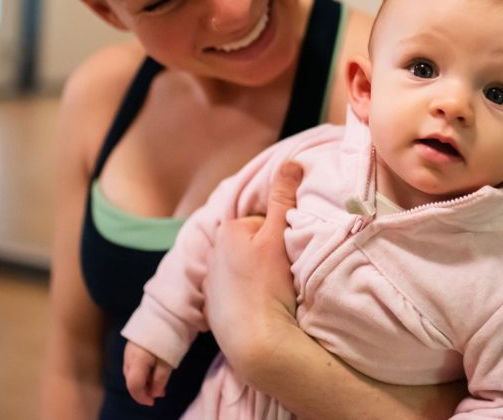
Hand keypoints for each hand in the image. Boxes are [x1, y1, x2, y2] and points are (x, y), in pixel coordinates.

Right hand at [123, 341, 172, 406]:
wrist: (167, 309)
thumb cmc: (170, 335)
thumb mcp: (168, 360)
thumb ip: (160, 378)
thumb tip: (154, 393)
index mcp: (137, 360)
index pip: (134, 385)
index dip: (142, 397)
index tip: (153, 401)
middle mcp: (129, 356)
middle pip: (131, 380)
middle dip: (144, 390)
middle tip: (161, 393)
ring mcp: (129, 349)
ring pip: (132, 372)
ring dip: (144, 380)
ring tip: (160, 382)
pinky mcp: (133, 344)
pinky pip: (134, 363)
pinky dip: (143, 371)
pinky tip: (154, 370)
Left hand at [203, 161, 302, 368]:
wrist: (255, 340)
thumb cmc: (268, 285)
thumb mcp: (278, 236)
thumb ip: (284, 198)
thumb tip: (291, 162)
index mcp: (228, 230)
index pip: (264, 223)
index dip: (281, 236)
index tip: (289, 254)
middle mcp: (213, 252)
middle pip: (252, 245)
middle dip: (267, 254)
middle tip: (284, 274)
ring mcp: (211, 281)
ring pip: (243, 268)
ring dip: (257, 275)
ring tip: (273, 293)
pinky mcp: (213, 307)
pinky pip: (235, 292)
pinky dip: (247, 296)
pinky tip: (260, 307)